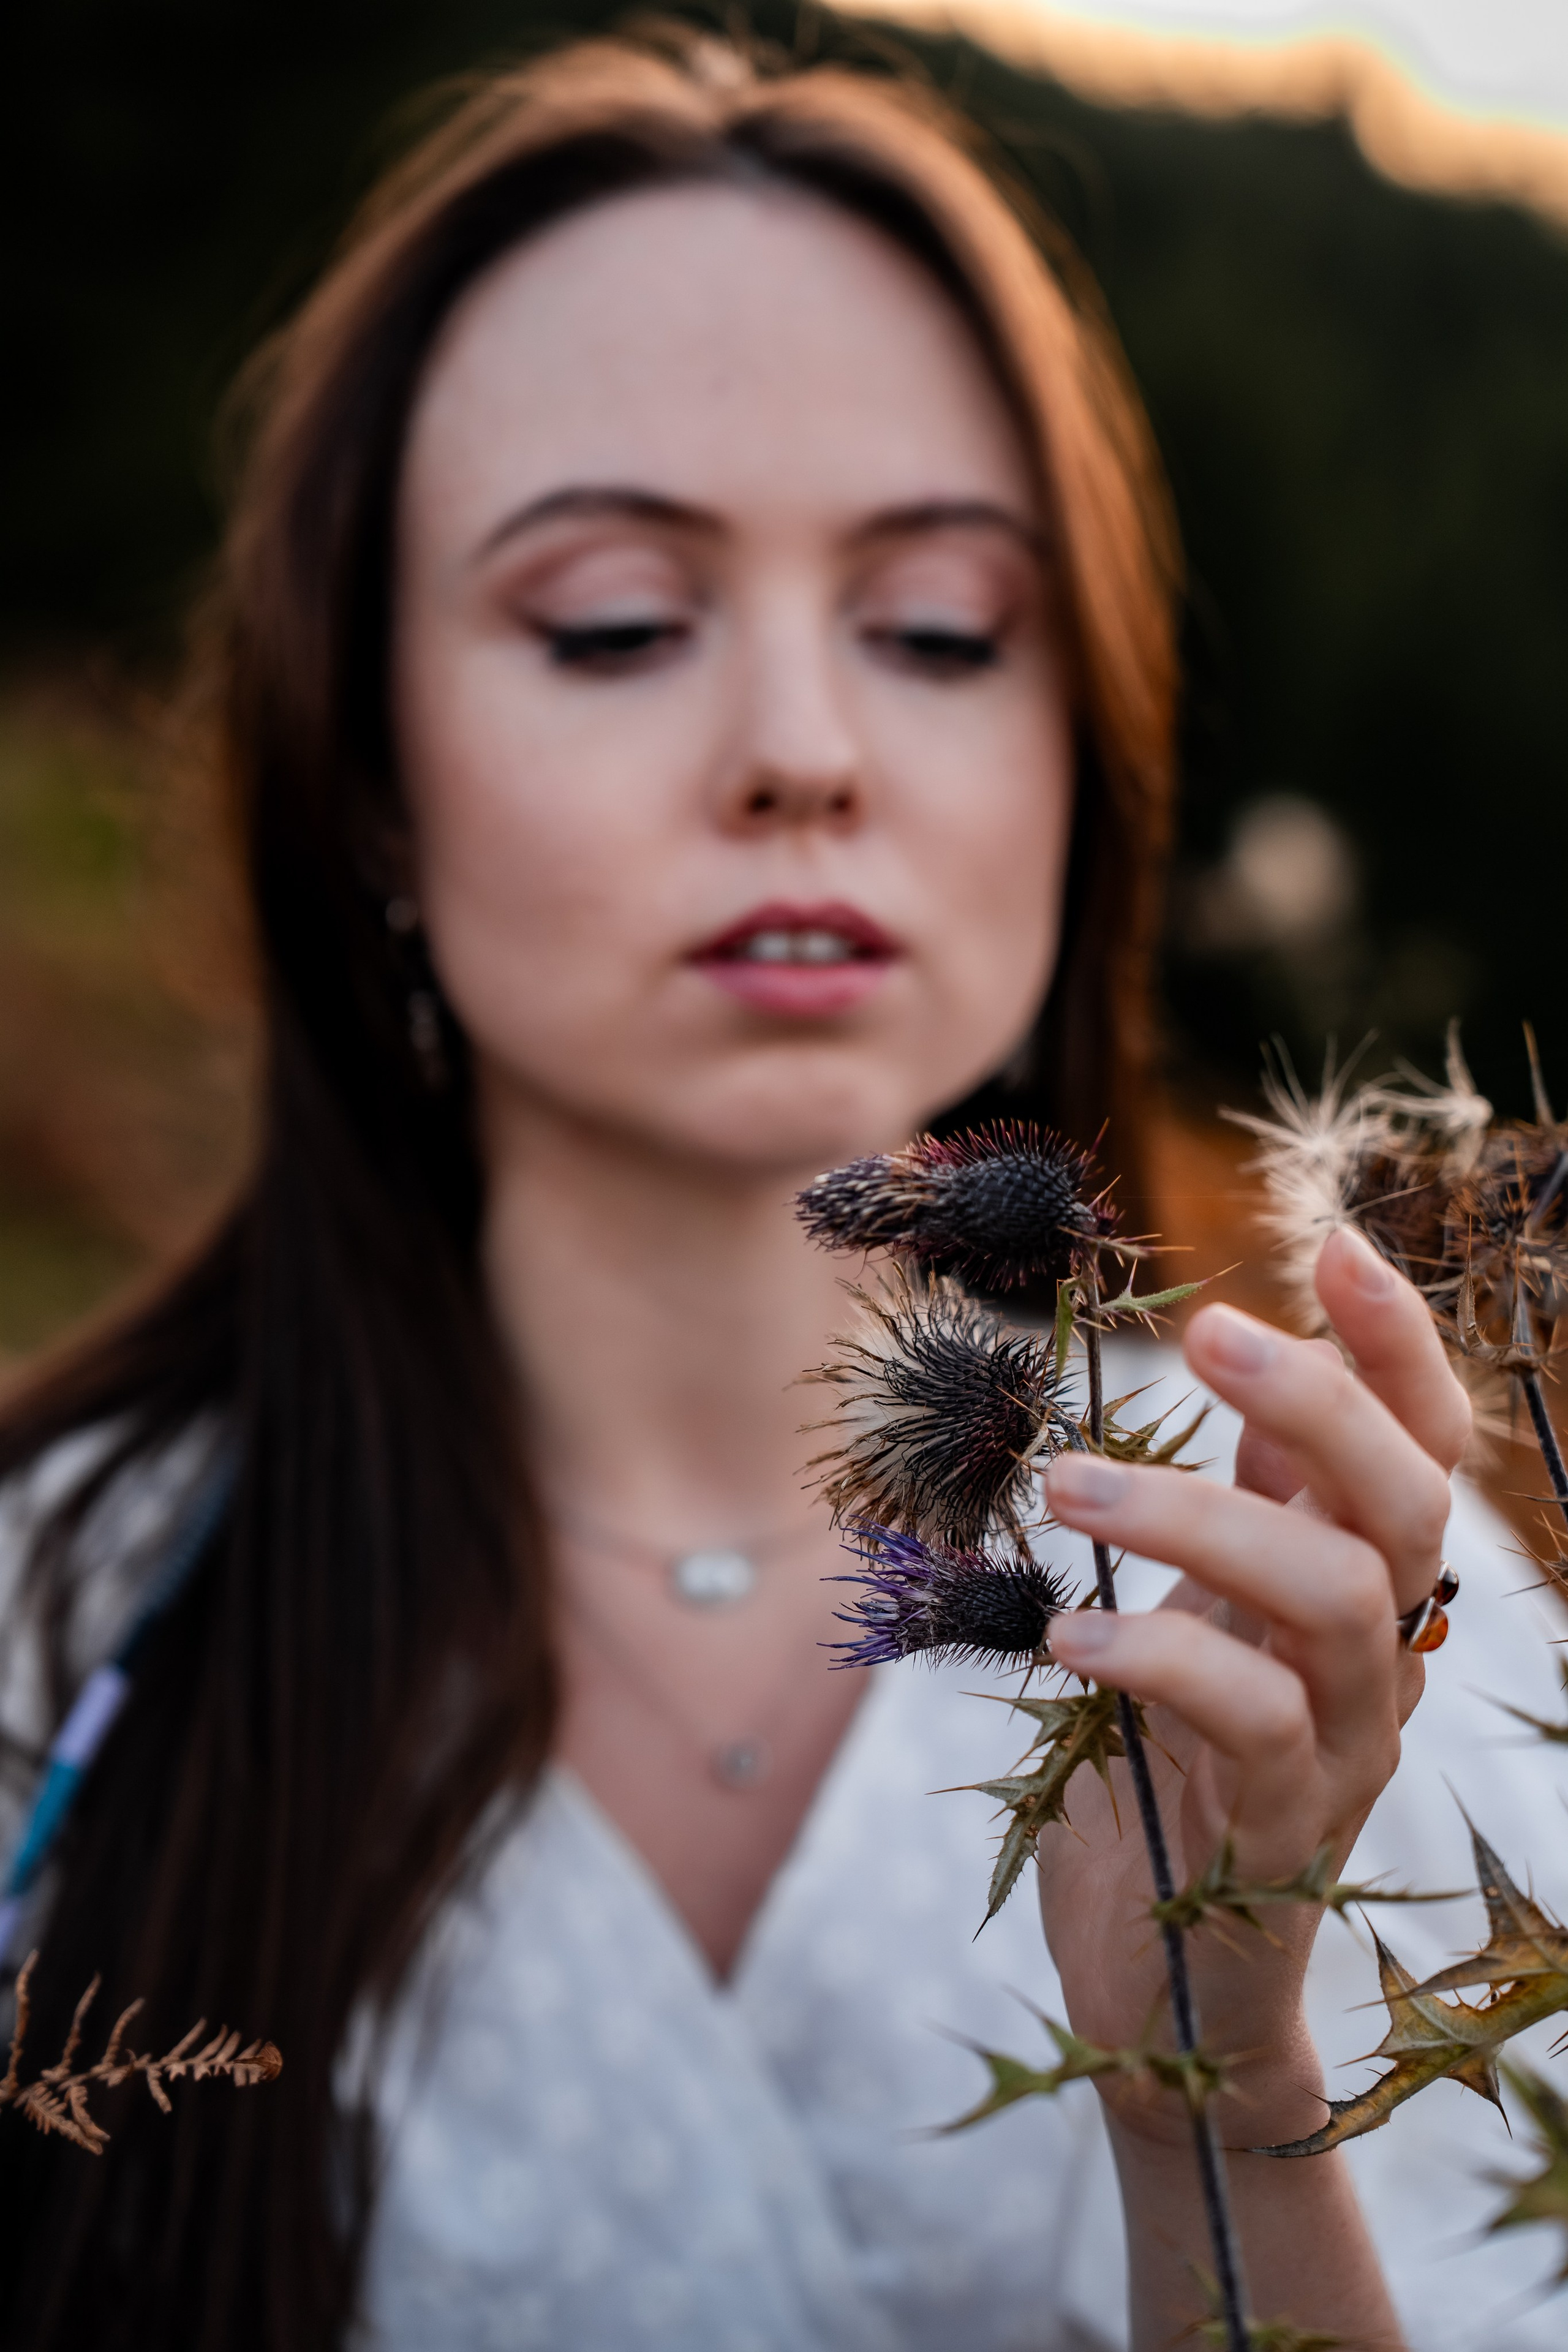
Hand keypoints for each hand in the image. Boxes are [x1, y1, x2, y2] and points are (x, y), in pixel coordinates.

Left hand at [1035, 1226, 1470, 2148]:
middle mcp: (1378, 1659)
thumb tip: (1250, 1366)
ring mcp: (1348, 1749)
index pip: (1422, 1447)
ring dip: (1203, 1519)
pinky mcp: (1286, 1834)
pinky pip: (1252, 1721)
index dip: (1397, 1346)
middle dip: (1319, 1403)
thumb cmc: (1168, 1771)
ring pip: (1334, 1598)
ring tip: (1070, 1483)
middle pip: (1409, 1505)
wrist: (1166, 1982)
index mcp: (1358, 1586)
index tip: (1333, 1242)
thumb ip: (1241, 1507)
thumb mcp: (1200, 1613)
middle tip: (1207, 1335)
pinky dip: (1161, 1655)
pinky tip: (1070, 1632)